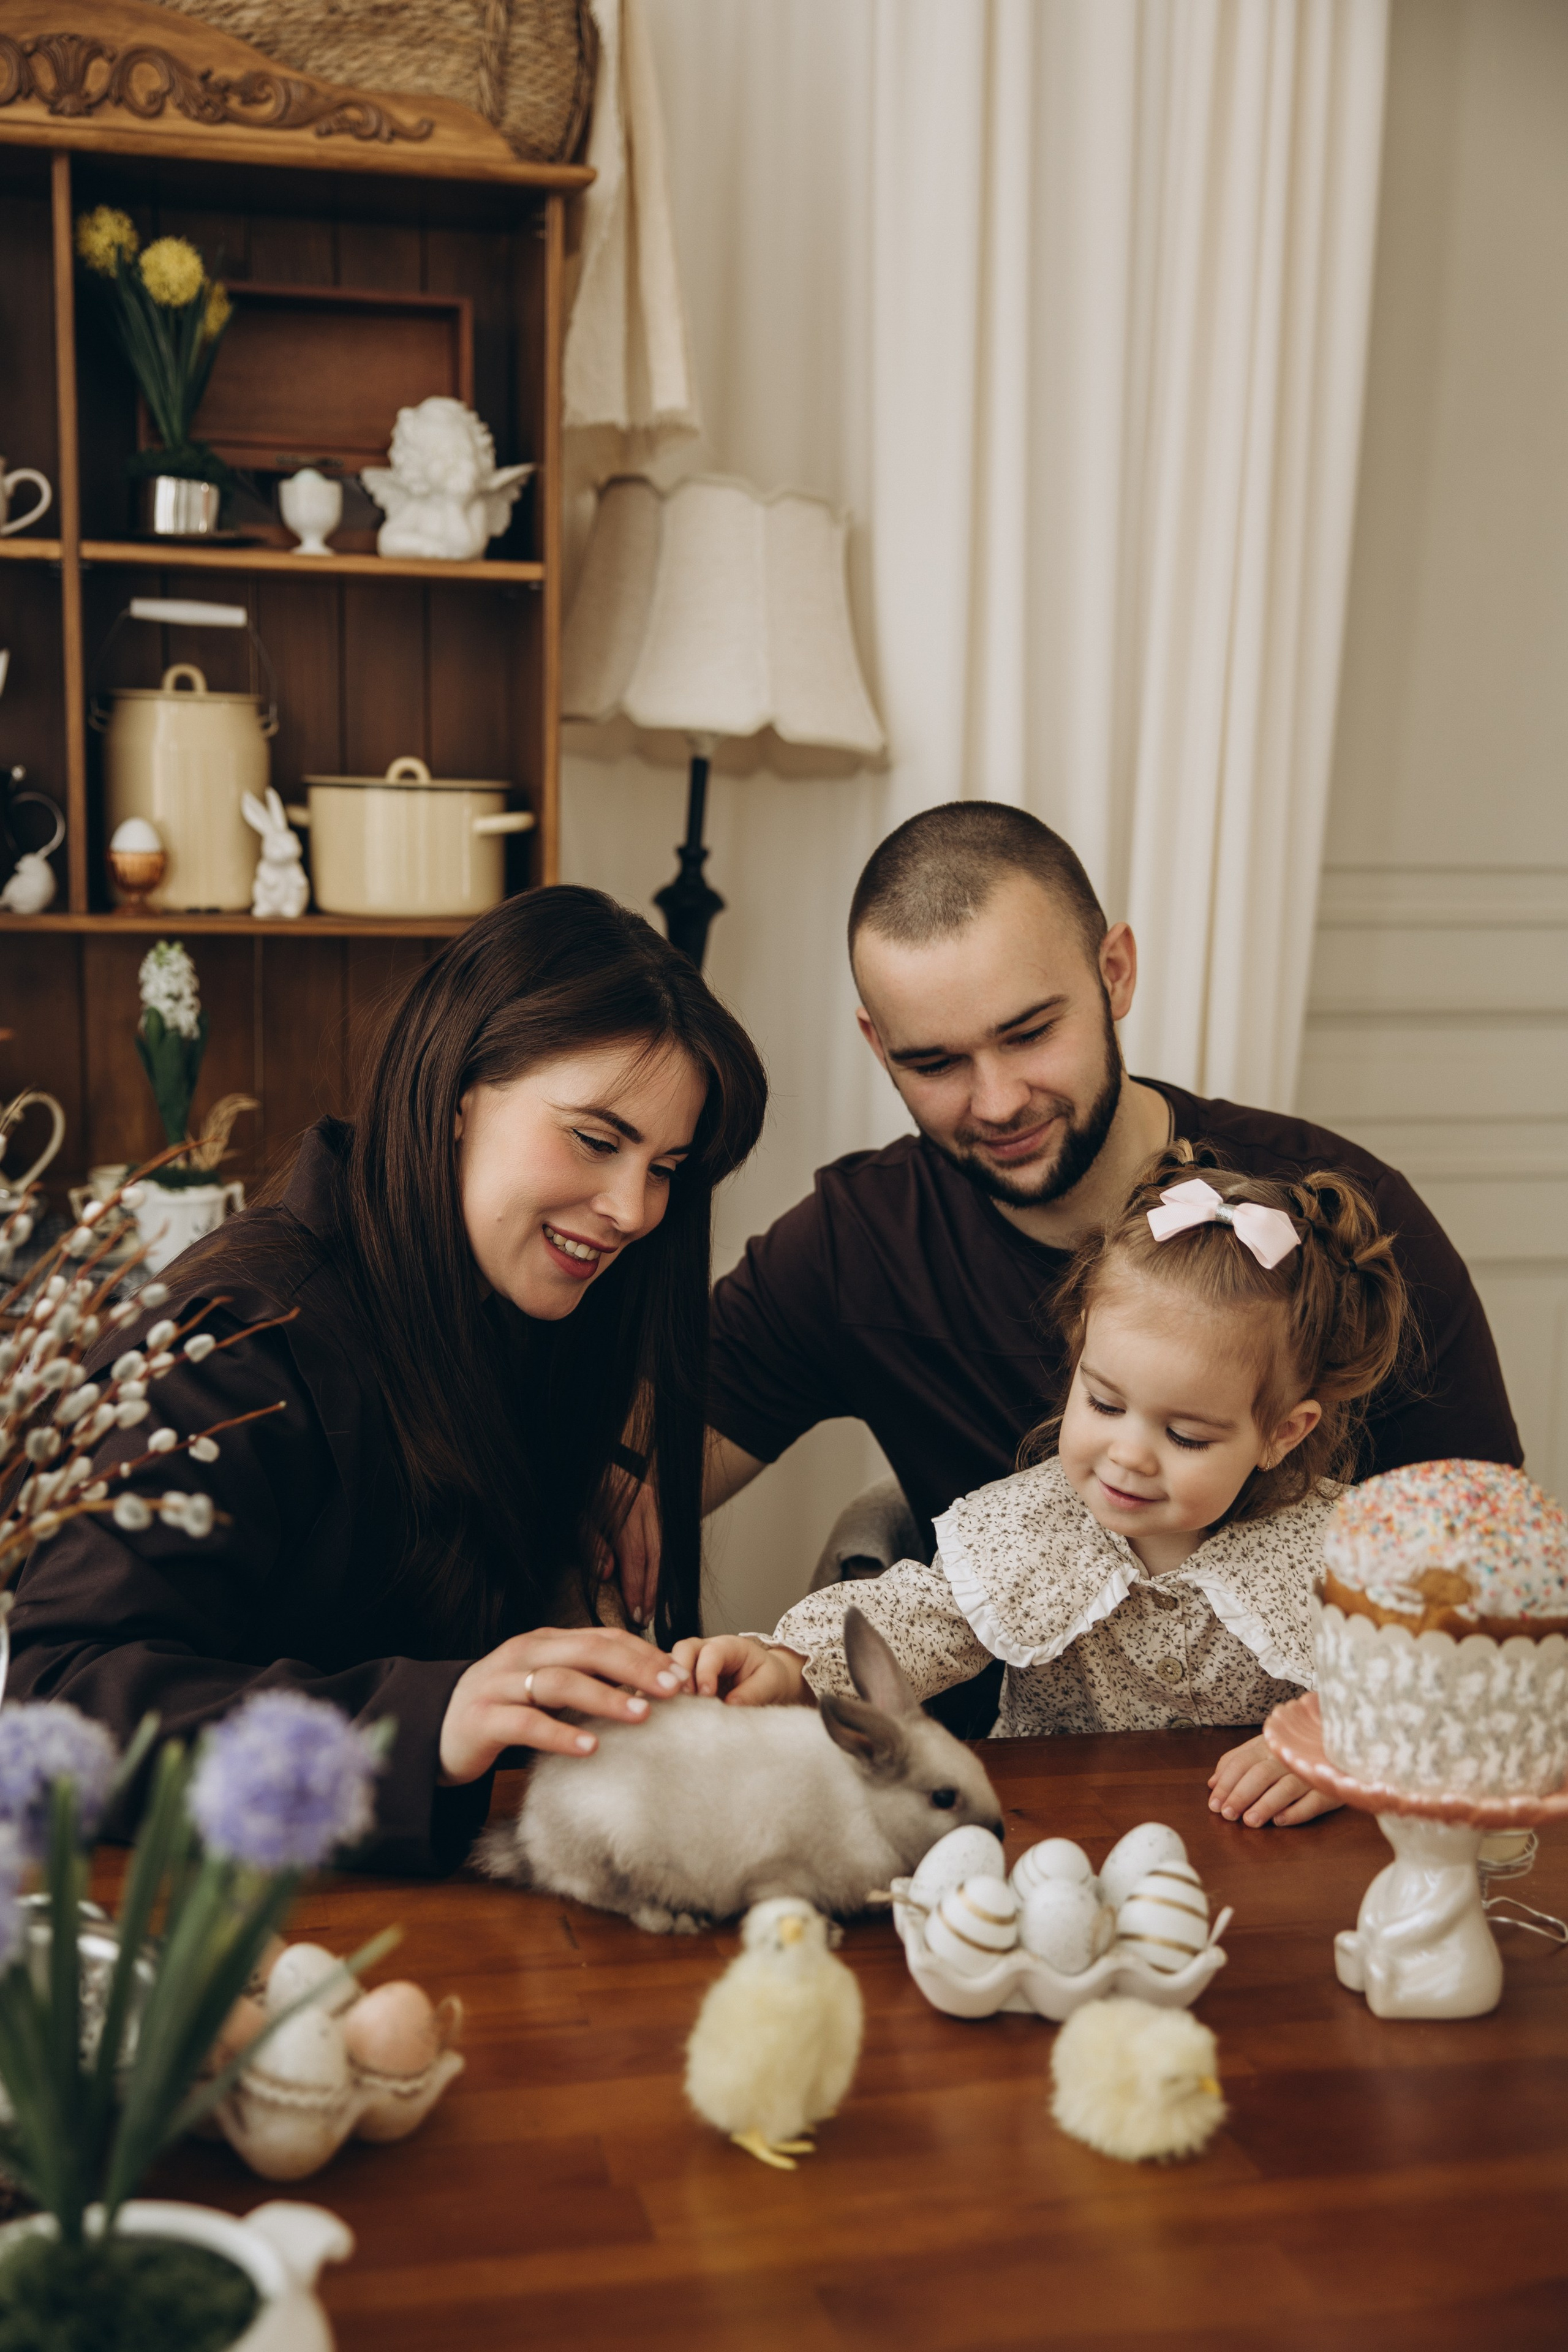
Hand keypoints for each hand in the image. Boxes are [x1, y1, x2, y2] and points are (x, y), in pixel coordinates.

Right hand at [438, 1625, 689, 1784]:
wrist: (433, 1731)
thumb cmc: (501, 1710)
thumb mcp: (543, 1687)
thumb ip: (584, 1681)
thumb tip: (647, 1689)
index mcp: (544, 1643)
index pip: (602, 1638)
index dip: (643, 1653)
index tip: (680, 1673)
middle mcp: (523, 1656)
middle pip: (588, 1651)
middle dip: (635, 1667)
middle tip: (673, 1689)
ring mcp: (500, 1685)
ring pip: (560, 1682)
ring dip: (605, 1697)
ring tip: (642, 1714)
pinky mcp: (483, 1719)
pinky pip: (527, 1724)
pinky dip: (561, 1734)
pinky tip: (590, 1748)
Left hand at [602, 1469, 660, 1626]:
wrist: (602, 1463)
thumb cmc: (587, 1492)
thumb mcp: (580, 1517)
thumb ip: (593, 1544)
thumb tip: (606, 1574)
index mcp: (625, 1511)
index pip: (636, 1558)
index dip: (636, 1588)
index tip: (635, 1613)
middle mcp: (647, 1509)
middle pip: (654, 1559)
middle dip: (650, 1592)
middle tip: (646, 1619)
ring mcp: (656, 1507)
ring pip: (662, 1553)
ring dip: (657, 1583)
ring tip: (651, 1608)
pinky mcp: (659, 1509)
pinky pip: (663, 1545)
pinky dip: (658, 1568)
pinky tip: (654, 1585)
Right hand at [669, 1634, 808, 1706]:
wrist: (765, 1684)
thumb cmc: (768, 1678)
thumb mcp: (770, 1682)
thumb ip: (753, 1692)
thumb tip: (731, 1705)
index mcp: (729, 1645)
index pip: (711, 1652)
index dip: (706, 1672)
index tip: (707, 1694)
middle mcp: (705, 1650)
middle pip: (683, 1649)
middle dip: (679, 1671)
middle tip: (683, 1697)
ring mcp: (691, 1664)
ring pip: (669, 1664)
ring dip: (668, 1684)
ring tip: (671, 1707)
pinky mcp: (683, 1681)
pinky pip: (667, 1683)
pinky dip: (664, 1695)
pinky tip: (666, 1712)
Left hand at [1208, 1733, 1340, 1826]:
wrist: (1342, 1741)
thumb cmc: (1294, 1747)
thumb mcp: (1265, 1746)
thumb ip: (1238, 1760)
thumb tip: (1212, 1782)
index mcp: (1270, 1744)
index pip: (1242, 1762)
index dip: (1226, 1783)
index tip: (1213, 1803)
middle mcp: (1289, 1756)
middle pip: (1261, 1774)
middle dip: (1241, 1795)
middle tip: (1227, 1815)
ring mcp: (1311, 1771)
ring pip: (1286, 1788)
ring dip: (1266, 1805)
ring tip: (1249, 1821)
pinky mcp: (1331, 1788)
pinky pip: (1314, 1802)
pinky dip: (1296, 1811)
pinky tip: (1280, 1821)